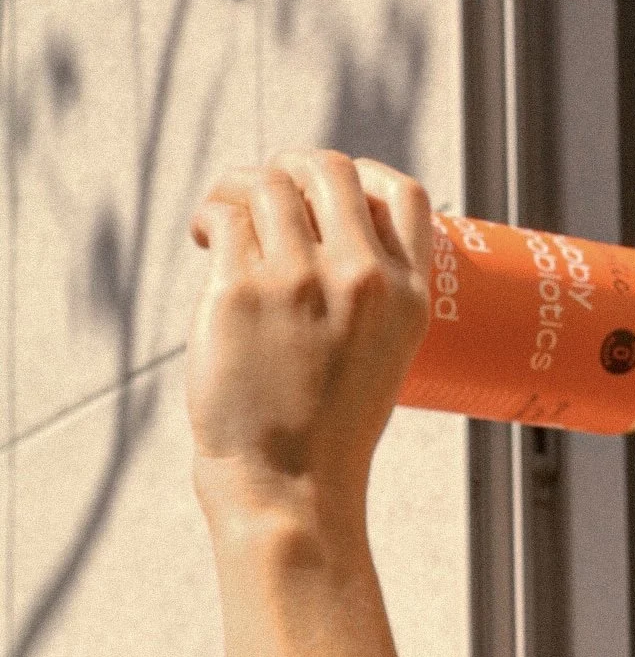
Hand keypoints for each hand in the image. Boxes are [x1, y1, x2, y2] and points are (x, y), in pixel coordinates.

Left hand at [186, 149, 432, 532]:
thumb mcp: (382, 359)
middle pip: (329, 171)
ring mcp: (301, 282)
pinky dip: (210, 215)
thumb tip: (317, 224)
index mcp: (408, 299)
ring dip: (239, 186)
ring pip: (269, 184)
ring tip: (223, 218)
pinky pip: (224, 216)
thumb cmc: (329, 431)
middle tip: (265, 194)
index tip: (331, 189)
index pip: (403, 195)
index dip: (365, 175)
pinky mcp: (242, 290)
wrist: (291, 487)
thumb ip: (369, 296)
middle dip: (291, 169)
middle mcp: (362, 281)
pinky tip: (204, 236)